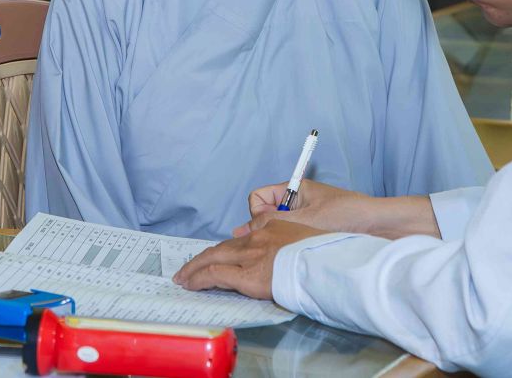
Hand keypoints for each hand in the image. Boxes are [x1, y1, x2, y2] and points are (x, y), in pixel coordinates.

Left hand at [173, 219, 327, 299]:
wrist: (327, 263)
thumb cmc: (325, 255)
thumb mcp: (309, 237)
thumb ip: (292, 240)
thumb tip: (284, 253)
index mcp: (273, 227)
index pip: (242, 238)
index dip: (227, 249)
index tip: (218, 256)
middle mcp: (257, 238)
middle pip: (222, 247)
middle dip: (202, 258)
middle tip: (189, 268)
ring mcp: (251, 256)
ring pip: (213, 257)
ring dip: (194, 268)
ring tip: (183, 277)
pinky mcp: (247, 275)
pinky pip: (215, 275)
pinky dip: (198, 279)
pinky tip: (190, 284)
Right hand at [236, 179, 437, 241]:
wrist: (379, 226)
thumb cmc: (347, 214)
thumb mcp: (306, 218)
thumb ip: (272, 222)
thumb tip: (242, 231)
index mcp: (293, 189)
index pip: (258, 198)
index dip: (257, 213)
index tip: (267, 226)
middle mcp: (296, 203)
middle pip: (264, 216)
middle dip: (266, 230)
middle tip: (276, 244)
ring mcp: (304, 219)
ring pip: (277, 231)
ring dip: (280, 241)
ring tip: (292, 251)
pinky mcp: (312, 234)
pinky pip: (290, 239)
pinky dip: (291, 248)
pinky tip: (299, 257)